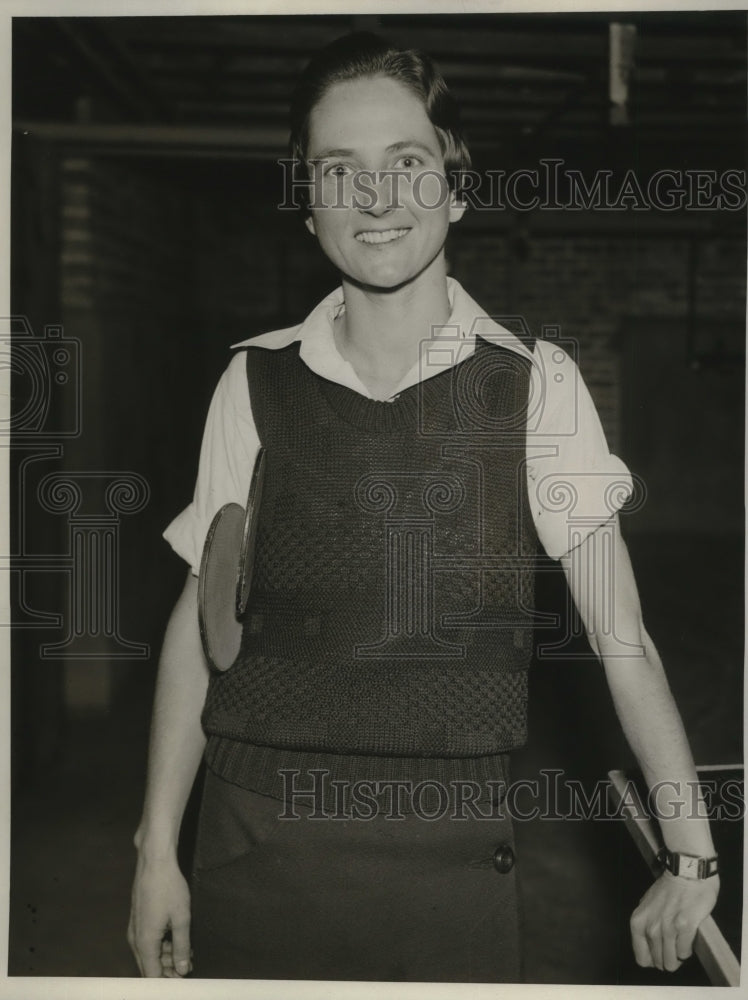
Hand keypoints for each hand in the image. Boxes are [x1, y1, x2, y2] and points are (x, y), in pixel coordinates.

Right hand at [127, 853, 192, 977]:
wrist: (154, 861)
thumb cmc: (168, 887)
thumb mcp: (181, 918)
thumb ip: (182, 946)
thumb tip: (182, 970)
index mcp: (145, 943)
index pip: (152, 976)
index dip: (168, 982)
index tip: (183, 979)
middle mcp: (135, 939)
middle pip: (149, 967)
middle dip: (169, 970)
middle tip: (189, 965)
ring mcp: (135, 929)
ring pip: (149, 954)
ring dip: (167, 957)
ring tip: (187, 951)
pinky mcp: (138, 920)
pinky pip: (148, 941)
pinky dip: (162, 945)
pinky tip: (177, 938)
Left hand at [630, 869, 719, 971]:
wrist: (687, 872)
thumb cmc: (670, 888)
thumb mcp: (648, 905)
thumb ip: (646, 924)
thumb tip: (649, 945)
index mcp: (638, 922)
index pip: (641, 958)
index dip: (653, 960)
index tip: (661, 953)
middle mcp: (650, 927)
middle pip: (658, 963)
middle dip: (668, 958)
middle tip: (674, 946)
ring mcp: (667, 928)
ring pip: (672, 962)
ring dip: (678, 956)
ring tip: (682, 941)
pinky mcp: (685, 927)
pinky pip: (684, 952)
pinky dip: (687, 949)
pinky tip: (688, 936)